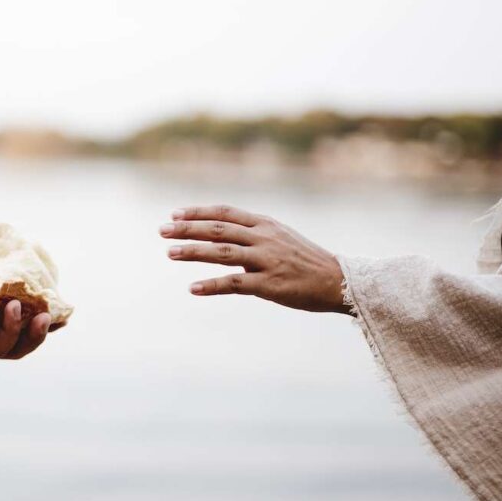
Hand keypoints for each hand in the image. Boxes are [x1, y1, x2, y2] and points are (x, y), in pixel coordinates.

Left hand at [160, 205, 347, 312]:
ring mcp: (266, 260)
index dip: (198, 212)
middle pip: (218, 229)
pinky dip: (212, 285)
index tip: (174, 214)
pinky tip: (193, 288)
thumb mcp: (280, 237)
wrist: (339, 281)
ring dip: (193, 251)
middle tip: (162, 230)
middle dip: (187, 228)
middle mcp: (264, 238)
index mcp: (265, 224)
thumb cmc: (305, 261)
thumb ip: (252, 234)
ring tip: (169, 253)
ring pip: (222, 252)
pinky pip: (235, 284)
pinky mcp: (270, 284)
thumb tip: (221, 234)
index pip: (225, 212)